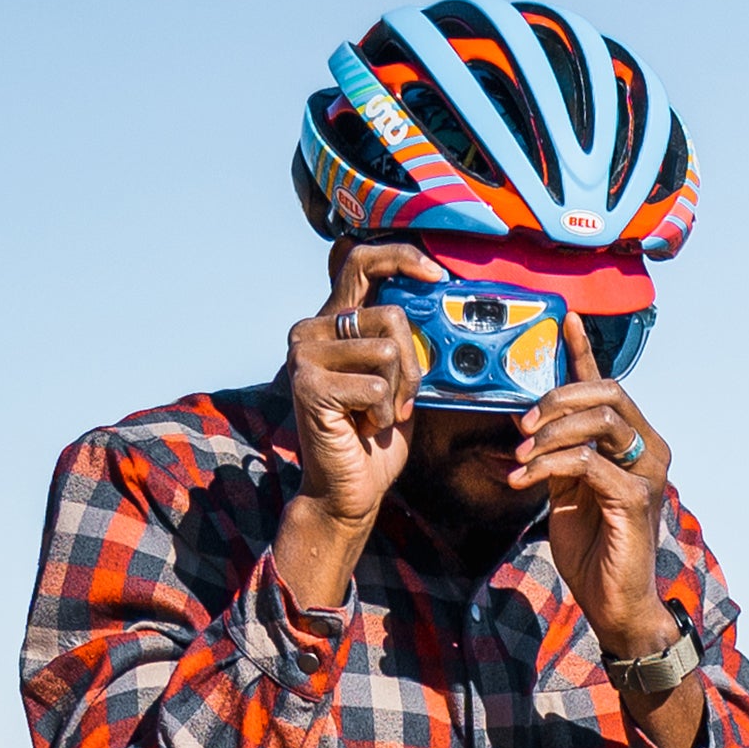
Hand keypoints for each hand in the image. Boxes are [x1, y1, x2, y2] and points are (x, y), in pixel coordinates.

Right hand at [274, 242, 444, 608]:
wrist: (349, 488)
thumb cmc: (376, 434)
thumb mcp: (400, 379)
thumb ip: (408, 342)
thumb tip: (445, 304)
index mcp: (334, 321)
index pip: (362, 262)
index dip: (402, 258)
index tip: (437, 275)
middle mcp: (311, 329)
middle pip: (391, 316)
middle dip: (413, 365)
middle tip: (400, 400)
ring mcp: (303, 354)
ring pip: (388, 352)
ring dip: (397, 393)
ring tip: (375, 415)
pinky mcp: (306, 384)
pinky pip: (374, 386)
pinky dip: (382, 413)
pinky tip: (362, 428)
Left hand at [511, 313, 678, 658]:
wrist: (613, 603)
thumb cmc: (594, 551)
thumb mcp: (566, 493)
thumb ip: (557, 457)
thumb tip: (527, 425)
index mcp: (632, 444)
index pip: (607, 387)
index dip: (584, 352)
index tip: (566, 320)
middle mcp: (648, 450)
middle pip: (606, 393)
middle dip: (558, 398)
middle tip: (523, 424)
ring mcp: (647, 473)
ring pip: (598, 421)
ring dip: (551, 433)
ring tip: (521, 456)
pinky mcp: (636, 497)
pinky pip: (587, 461)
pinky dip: (548, 465)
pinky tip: (524, 478)